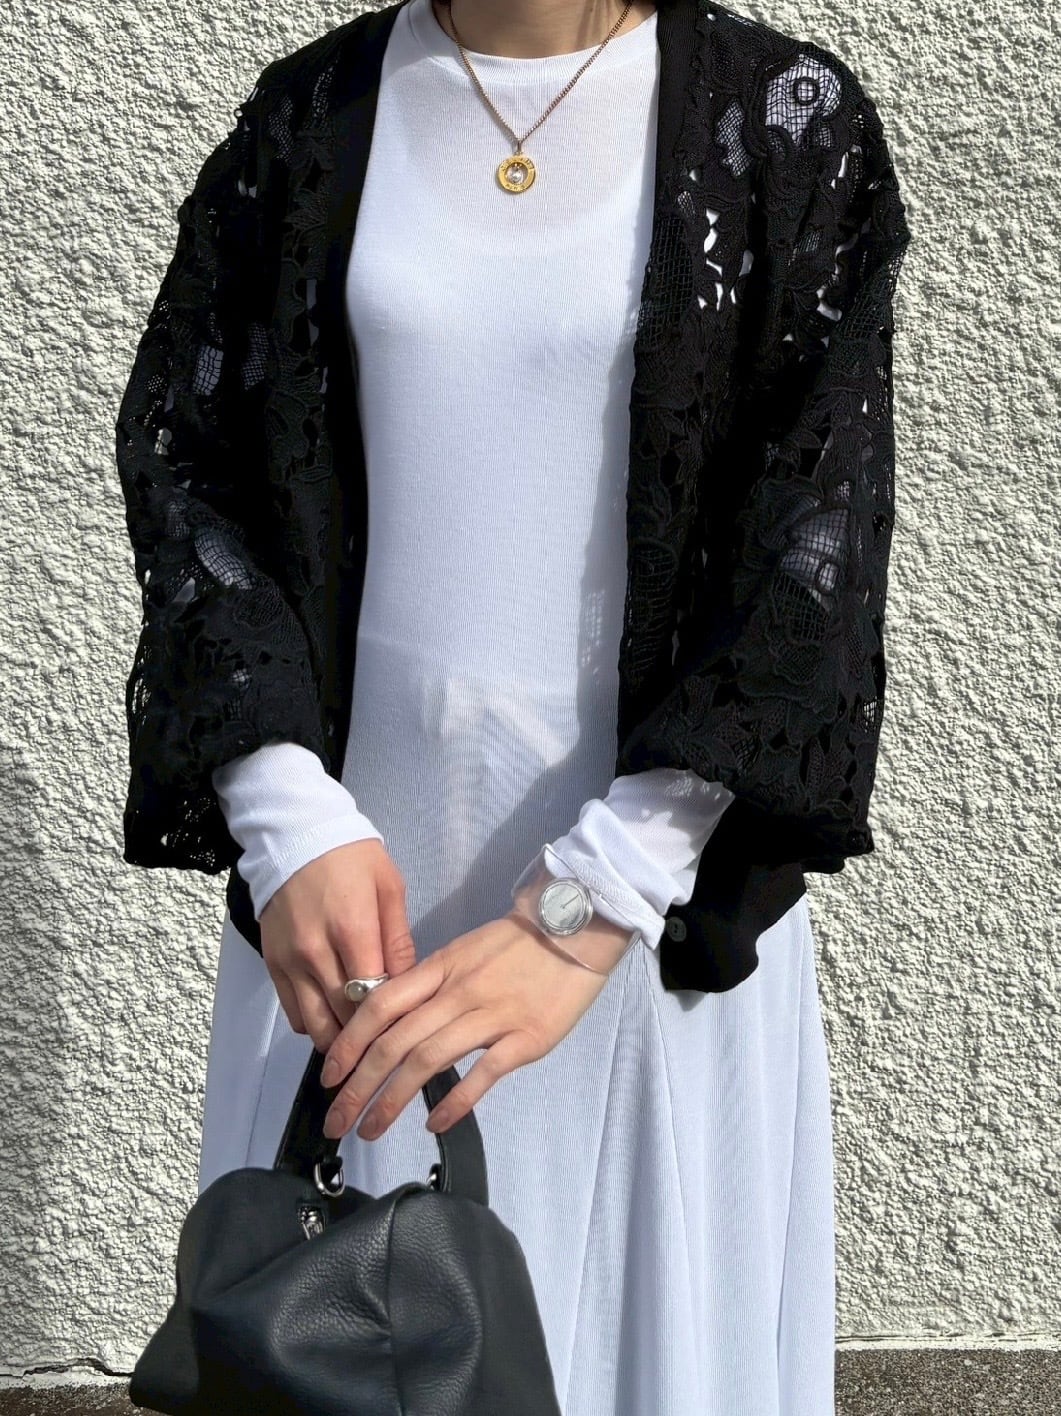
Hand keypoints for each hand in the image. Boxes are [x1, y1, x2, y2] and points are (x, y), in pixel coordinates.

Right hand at [259, 838, 418, 1052]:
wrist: (296, 836)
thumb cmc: (352, 858)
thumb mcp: (389, 887)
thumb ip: (399, 940)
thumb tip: (409, 985)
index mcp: (352, 931)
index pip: (374, 997)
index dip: (392, 1016)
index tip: (407, 1021)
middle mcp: (316, 953)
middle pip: (345, 1018)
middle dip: (369, 1033)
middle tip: (389, 1037)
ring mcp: (290, 961)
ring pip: (315, 1025)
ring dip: (340, 1038)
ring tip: (361, 1038)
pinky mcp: (272, 964)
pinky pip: (293, 1013)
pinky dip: (313, 1023)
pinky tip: (333, 1015)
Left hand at [318, 911, 632, 1140]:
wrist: (574, 931)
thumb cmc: (516, 946)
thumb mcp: (462, 953)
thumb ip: (428, 986)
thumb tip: (390, 1021)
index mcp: (439, 969)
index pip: (380, 1006)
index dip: (348, 1043)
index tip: (329, 1076)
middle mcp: (458, 993)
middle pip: (394, 1042)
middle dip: (359, 1087)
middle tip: (338, 1121)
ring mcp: (492, 1016)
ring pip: (428, 1060)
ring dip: (393, 1100)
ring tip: (372, 1129)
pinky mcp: (526, 1038)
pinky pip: (483, 1073)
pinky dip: (454, 1100)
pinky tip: (433, 1122)